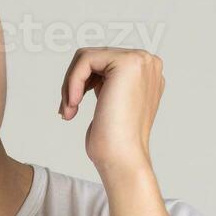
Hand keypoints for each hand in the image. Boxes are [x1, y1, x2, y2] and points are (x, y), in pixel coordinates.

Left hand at [58, 46, 164, 172]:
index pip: (103, 62)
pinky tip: (73, 104)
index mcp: (146, 73)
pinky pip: (85, 60)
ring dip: (70, 84)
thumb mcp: (111, 103)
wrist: (123, 159)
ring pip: (86, 57)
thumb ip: (108, 84)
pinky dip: (72, 82)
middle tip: (67, 111)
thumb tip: (91, 72)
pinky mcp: (126, 63)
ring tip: (69, 110)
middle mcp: (148, 63)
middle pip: (94, 57)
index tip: (72, 107)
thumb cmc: (114, 142)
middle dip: (74, 83)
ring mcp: (140, 61)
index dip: (82, 82)